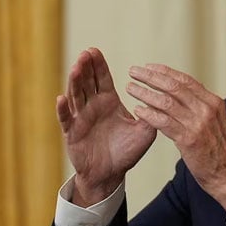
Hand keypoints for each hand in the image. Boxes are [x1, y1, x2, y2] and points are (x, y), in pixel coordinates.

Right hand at [57, 48, 156, 206]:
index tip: (94, 50)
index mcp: (109, 102)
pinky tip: (61, 98)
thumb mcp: (145, 132)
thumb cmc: (126, 152)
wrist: (110, 174)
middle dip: (86, 67)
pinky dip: (63, 109)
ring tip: (76, 68)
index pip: (102, 78)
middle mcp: (92, 106)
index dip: (98, 65)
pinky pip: (66, 119)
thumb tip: (163, 100)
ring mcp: (80, 118)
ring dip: (74, 82)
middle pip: (87, 82)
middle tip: (86, 53)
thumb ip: (152, 116)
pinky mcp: (72, 133)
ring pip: (75, 96)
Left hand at [126, 64, 225, 213]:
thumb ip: (203, 110)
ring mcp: (198, 124)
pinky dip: (149, 114)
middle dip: (151, 77)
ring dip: (145, 93)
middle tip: (134, 71)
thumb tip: (187, 98)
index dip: (165, 72)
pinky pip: (164, 122)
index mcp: (214, 103)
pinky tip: (138, 110)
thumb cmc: (222, 154)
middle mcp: (207, 109)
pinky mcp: (189, 140)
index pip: (186, 80)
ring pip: (166, 102)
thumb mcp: (218, 124)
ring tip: (131, 88)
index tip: (150, 68)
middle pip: (174, 86)